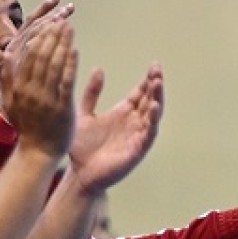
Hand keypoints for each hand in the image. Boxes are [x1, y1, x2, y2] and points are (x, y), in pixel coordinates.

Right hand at [0, 0, 74, 118]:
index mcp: (18, 87)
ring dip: (62, 44)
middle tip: (61, 20)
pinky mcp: (61, 106)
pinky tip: (75, 50)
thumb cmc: (28, 128)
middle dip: (52, 36)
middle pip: (41, 56)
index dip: (39, 38)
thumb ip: (7, 80)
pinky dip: (70, 63)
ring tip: (69, 29)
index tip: (47, 24)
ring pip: (53, 65)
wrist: (39, 152)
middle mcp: (30, 90)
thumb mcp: (11, 103)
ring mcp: (45, 98)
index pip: (28, 56)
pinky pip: (66, 80)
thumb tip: (5, 56)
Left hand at [67, 63, 163, 193]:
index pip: (140, 93)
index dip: (148, 80)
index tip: (154, 65)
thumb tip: (99, 69)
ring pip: (153, 114)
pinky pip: (149, 133)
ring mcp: (137, 136)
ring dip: (157, 99)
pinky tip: (155, 107)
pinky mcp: (137, 149)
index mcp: (123, 113)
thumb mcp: (84, 114)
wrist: (79, 173)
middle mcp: (133, 123)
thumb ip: (92, 93)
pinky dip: (154, 120)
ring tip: (158, 83)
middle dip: (155, 85)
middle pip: (150, 100)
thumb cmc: (81, 147)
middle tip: (157, 69)